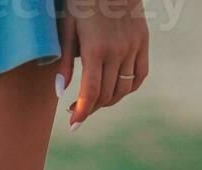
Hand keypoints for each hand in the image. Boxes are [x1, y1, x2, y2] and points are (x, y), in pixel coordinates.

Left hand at [58, 0, 148, 129]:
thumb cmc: (82, 3)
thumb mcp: (66, 28)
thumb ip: (64, 62)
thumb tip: (59, 92)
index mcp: (95, 49)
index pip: (90, 92)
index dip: (82, 112)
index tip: (73, 126)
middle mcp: (117, 51)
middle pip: (107, 94)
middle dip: (90, 108)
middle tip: (76, 111)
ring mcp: (133, 47)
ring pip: (124, 88)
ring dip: (108, 101)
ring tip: (94, 103)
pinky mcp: (143, 42)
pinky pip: (140, 75)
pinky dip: (128, 88)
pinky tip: (116, 91)